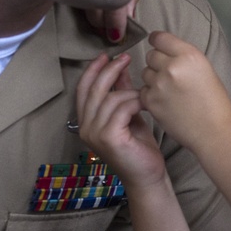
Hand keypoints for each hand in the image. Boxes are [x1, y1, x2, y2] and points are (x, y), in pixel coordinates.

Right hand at [76, 53, 165, 188]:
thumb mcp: (128, 113)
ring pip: (110, 98)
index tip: (106, 55)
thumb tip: (120, 67)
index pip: (83, 89)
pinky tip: (145, 105)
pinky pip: (121, 109)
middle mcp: (85, 128)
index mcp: (86, 121)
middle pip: (94, 90)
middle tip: (126, 59)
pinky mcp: (108, 138)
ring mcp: (95, 134)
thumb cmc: (138, 146)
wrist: (147, 175)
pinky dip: (135, 102)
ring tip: (144, 93)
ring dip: (129, 91)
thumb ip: (121, 91)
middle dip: (110, 70)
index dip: (92, 70)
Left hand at [140, 31, 230, 150]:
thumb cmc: (215, 101)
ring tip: (168, 90)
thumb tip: (166, 52)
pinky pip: (143, 90)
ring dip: (153, 78)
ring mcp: (159, 84)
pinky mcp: (151, 101)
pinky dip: (150, 95)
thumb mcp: (204, 68)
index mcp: (189, 55)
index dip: (157, 41)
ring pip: (145, 72)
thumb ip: (184, 57)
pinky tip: (164, 102)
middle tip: (169, 74)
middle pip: (151, 55)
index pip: (160, 37)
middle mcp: (171, 66)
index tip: (157, 45)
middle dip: (157, 62)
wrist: (214, 131)